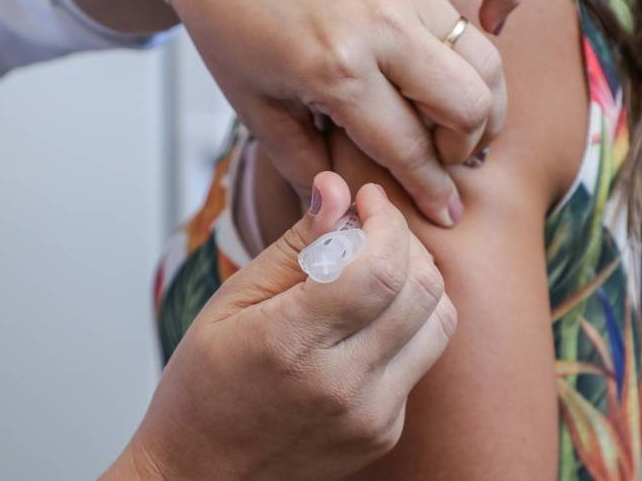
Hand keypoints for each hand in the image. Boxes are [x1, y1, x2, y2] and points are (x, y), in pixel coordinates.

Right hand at [103, 172, 456, 479]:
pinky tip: (370, 317)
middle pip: (422, 289)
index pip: (379, 269)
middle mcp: (342, 387)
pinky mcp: (385, 432)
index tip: (368, 199)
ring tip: (378, 266)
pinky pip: (422, 358)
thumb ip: (296, 244)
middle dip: (406, 241)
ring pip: (439, 321)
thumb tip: (336, 189)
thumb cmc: (204, 386)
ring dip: (418, 278)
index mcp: (291, 345)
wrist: (203, 475)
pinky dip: (407, 322)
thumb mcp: (234, 301)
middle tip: (374, 227)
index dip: (385, 222)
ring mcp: (371, 417)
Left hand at [166, 0, 524, 225]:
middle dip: (465, 147)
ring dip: (485, 97)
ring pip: (484, 55)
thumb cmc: (231, 25)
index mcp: (339, 71)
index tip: (446, 213)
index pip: (410, 148)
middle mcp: (383, 27)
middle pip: (469, 104)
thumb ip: (302, 165)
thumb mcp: (255, 108)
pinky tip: (493, 24)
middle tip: (443, 158)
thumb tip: (341, 210)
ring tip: (460, 117)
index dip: (433, 191)